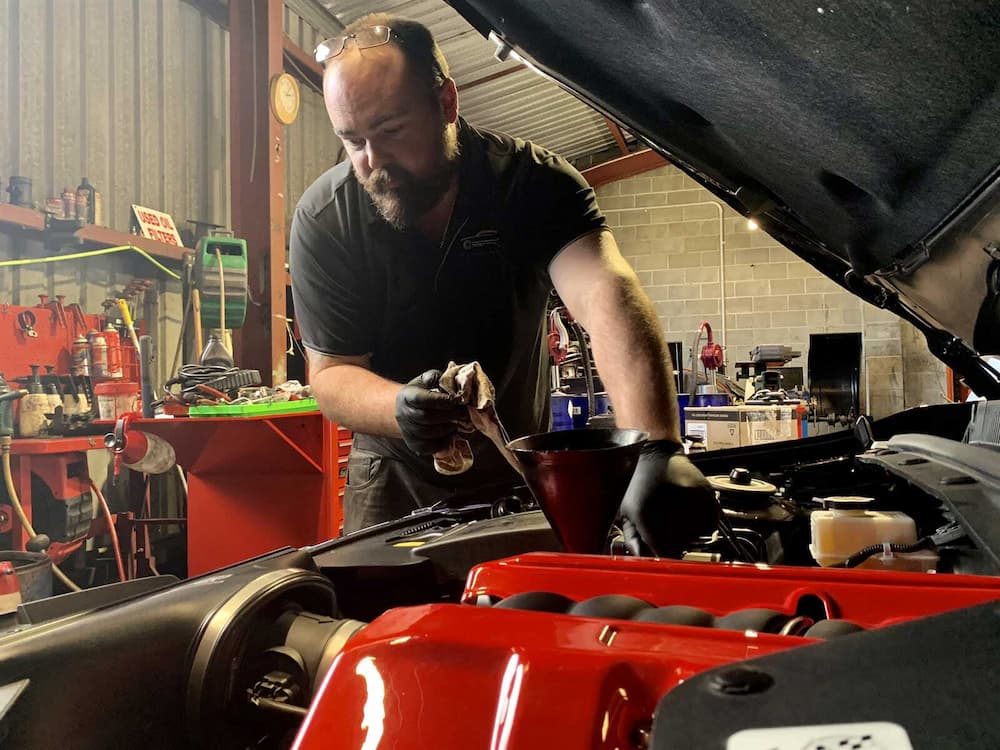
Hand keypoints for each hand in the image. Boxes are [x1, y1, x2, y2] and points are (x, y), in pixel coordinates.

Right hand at [395, 370, 468, 454]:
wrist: (408, 410)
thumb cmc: (421, 392)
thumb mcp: (425, 380)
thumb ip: (434, 378)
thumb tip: (444, 380)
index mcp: (406, 396)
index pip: (421, 399)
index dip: (439, 400)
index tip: (456, 400)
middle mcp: (403, 414)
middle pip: (425, 417)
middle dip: (448, 416)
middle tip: (464, 414)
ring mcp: (407, 431)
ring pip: (427, 433)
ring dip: (447, 429)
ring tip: (458, 424)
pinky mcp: (413, 444)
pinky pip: (428, 447)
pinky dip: (442, 443)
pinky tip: (451, 435)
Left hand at [619, 440, 719, 557]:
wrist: (653, 453)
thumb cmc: (634, 482)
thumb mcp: (625, 512)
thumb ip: (634, 541)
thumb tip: (645, 561)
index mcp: (648, 517)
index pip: (666, 554)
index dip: (663, 556)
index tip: (662, 552)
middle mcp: (673, 509)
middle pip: (683, 546)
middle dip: (674, 542)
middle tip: (664, 527)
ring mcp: (692, 500)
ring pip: (698, 535)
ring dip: (689, 533)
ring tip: (675, 516)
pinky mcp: (706, 493)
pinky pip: (711, 521)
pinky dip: (703, 522)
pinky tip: (688, 512)